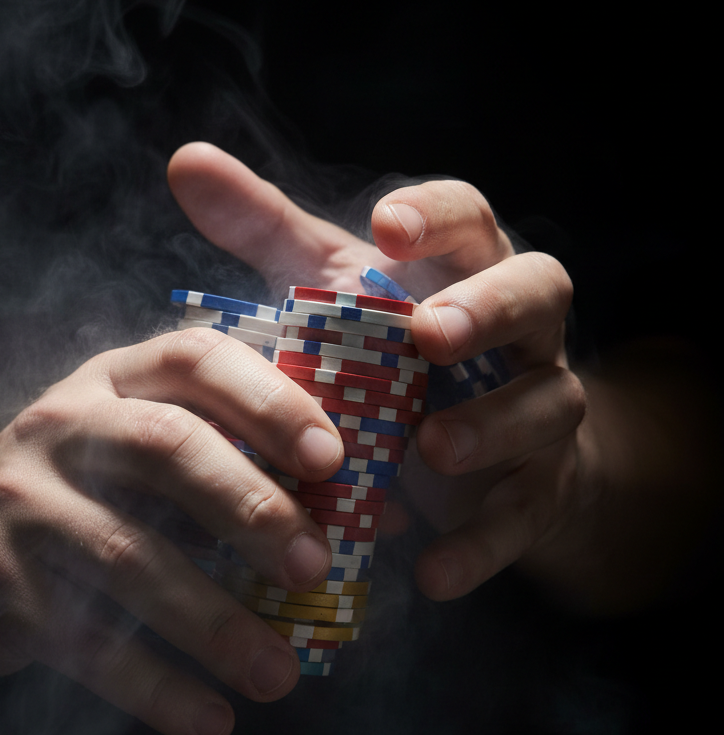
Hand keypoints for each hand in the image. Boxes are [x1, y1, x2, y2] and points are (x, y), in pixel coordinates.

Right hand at [0, 333, 347, 734]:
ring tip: (278, 677)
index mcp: (113, 381)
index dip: (270, 401)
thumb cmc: (75, 491)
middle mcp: (63, 426)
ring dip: (215, 624)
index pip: (195, 361)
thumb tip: (364, 519)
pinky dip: (155, 687)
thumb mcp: (134, 448)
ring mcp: (22, 502)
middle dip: (251, 508)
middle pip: (169, 449)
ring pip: (130, 558)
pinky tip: (211, 720)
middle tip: (315, 569)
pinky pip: (86, 642)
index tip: (332, 459)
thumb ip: (230, 464)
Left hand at [167, 141, 584, 599]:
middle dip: (491, 309)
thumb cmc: (392, 353)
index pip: (470, 219)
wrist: (477, 454)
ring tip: (431, 448)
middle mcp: (518, 330)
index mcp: (465, 268)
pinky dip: (483, 544)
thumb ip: (267, 232)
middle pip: (539, 292)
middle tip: (431, 332)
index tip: (384, 226)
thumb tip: (185, 161)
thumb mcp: (334, 292)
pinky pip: (526, 513)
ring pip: (549, 403)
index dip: (437, 218)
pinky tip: (432, 573)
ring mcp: (540, 408)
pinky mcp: (538, 488)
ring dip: (494, 424)